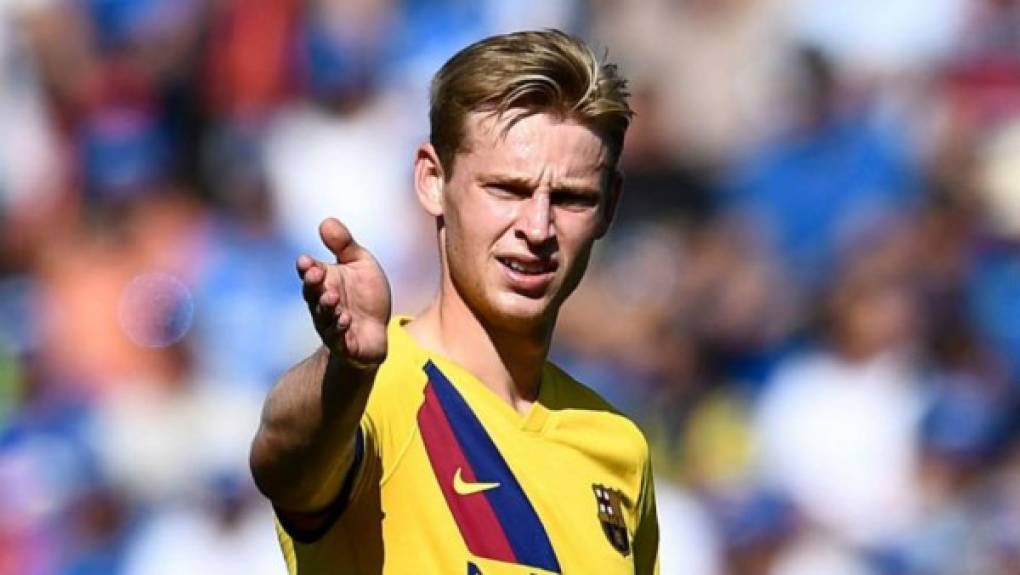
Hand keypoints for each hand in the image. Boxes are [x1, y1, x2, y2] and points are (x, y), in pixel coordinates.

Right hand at [297, 218, 390, 366]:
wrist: (376, 332)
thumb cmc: (366, 295)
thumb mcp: (360, 264)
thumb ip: (344, 245)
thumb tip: (325, 221)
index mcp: (324, 282)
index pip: (310, 273)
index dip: (307, 268)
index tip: (306, 260)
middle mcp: (322, 304)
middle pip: (311, 294)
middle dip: (312, 284)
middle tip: (316, 274)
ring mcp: (330, 325)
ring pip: (323, 316)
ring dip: (326, 306)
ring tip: (332, 297)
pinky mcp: (343, 344)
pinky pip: (337, 337)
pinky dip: (339, 329)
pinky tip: (345, 319)